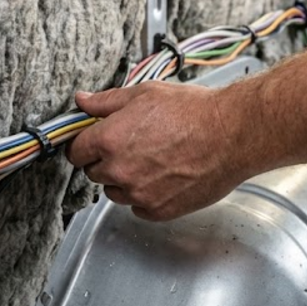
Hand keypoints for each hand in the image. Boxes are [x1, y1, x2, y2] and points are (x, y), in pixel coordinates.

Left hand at [66, 82, 252, 220]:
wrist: (230, 135)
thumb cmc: (192, 112)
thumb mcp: (145, 94)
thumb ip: (106, 102)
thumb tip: (82, 101)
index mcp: (109, 139)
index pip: (75, 152)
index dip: (85, 144)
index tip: (95, 141)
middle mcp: (119, 170)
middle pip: (94, 173)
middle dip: (106, 161)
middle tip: (133, 146)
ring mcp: (138, 194)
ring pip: (115, 192)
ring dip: (125, 180)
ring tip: (153, 160)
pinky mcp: (158, 211)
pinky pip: (138, 207)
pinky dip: (146, 195)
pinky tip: (164, 176)